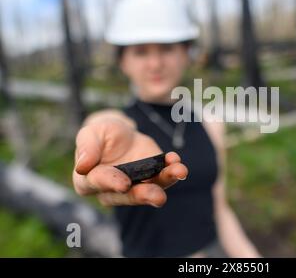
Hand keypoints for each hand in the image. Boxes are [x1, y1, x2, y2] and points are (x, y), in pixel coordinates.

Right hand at [73, 117, 187, 206]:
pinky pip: (164, 178)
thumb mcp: (91, 133)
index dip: (111, 183)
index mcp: (89, 180)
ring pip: (150, 189)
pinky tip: (176, 161)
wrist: (122, 134)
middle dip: (144, 194)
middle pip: (128, 195)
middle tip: (158, 196)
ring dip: (165, 182)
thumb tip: (82, 166)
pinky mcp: (153, 178)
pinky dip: (172, 170)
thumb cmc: (101, 135)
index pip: (99, 183)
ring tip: (178, 172)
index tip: (124, 184)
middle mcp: (113, 190)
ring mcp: (136, 186)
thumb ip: (87, 147)